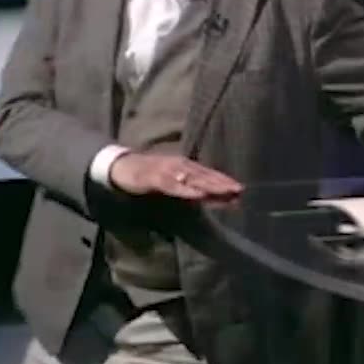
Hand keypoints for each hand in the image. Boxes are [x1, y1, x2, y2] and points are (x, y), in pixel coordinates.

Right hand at [108, 151, 242, 201]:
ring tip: (225, 191)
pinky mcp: (155, 178)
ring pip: (192, 179)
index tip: (241, 191)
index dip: (224, 182)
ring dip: (209, 185)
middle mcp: (180, 165)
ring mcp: (168, 170)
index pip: (209, 175)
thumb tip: (208, 198)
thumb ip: (189, 189)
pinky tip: (197, 195)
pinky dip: (185, 190)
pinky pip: (173, 185)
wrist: (122, 167)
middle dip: (222, 184)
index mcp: (185, 166)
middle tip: (239, 190)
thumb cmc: (149, 175)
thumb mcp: (172, 182)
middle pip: (205, 176)